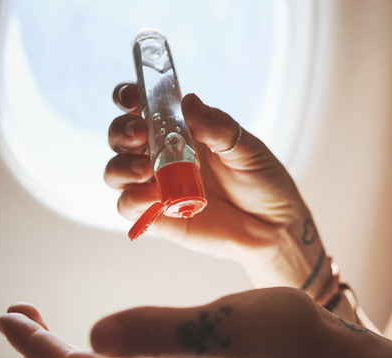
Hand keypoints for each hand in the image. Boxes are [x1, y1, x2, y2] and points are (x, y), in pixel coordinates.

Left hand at [0, 289, 326, 357]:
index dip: (33, 345)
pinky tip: (94, 340)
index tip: (6, 315)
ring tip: (38, 323)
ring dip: (56, 356)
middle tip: (14, 313)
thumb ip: (160, 332)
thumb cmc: (279, 335)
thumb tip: (93, 335)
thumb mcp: (224, 326)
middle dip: (35, 351)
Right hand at [106, 84, 330, 291]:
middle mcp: (164, 153)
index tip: (131, 97)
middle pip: (122, 135)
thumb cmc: (263, 181)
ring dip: (121, 165)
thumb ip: (218, 127)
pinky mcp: (158, 215)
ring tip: (144, 169)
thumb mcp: (247, 148)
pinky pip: (128, 205)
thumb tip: (189, 102)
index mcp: (184, 128)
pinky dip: (132, 198)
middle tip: (140, 134)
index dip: (130, 97)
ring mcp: (157, 184)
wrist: (273, 226)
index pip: (144, 106)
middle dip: (122, 130)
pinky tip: (151, 197)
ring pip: (117, 170)